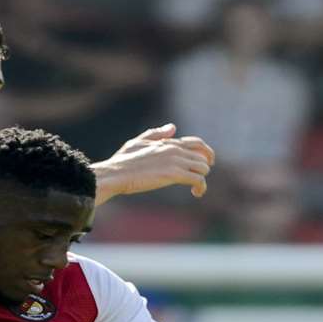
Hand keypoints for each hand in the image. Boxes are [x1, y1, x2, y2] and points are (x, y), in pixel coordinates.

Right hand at [95, 124, 216, 199]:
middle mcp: (174, 149)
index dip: (205, 152)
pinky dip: (201, 187)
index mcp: (167, 143)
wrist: (115, 174)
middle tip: (202, 177)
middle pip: (203, 155)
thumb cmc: (121, 161)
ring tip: (196, 189)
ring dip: (202, 179)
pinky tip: (196, 193)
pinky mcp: (174, 174)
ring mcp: (175, 161)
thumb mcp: (136, 142)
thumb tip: (173, 127)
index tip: (207, 161)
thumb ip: (155, 134)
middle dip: (205, 166)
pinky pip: (198, 179)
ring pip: (203, 168)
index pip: (195, 143)